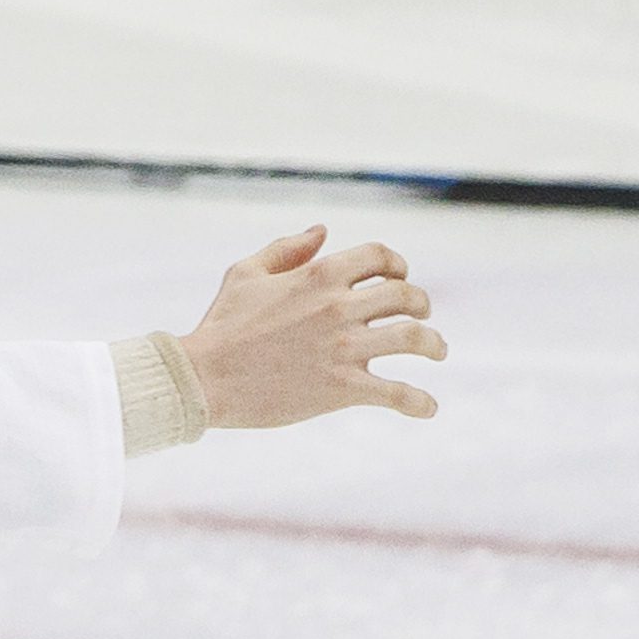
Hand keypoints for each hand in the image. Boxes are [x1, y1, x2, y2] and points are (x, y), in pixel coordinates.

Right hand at [179, 225, 443, 425]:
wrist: (201, 379)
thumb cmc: (220, 326)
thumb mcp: (244, 274)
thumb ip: (285, 249)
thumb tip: (322, 231)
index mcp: (318, 276)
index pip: (380, 257)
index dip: (398, 264)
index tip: (400, 276)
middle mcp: (338, 307)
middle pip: (406, 296)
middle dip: (421, 303)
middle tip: (420, 316)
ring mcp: (343, 349)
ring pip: (415, 339)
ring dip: (434, 344)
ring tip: (437, 351)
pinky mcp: (341, 388)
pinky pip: (397, 393)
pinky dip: (419, 402)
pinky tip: (428, 408)